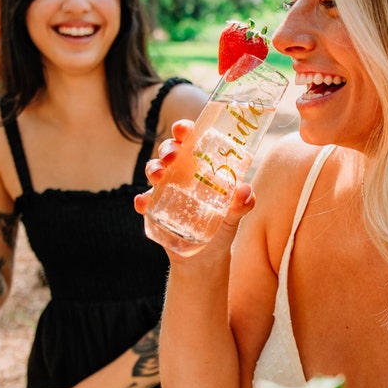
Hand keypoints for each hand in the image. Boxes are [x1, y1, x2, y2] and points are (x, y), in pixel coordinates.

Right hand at [133, 119, 255, 253]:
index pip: (191, 141)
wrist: (206, 257)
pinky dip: (142, 200)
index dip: (184, 130)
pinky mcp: (155, 210)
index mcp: (201, 166)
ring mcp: (166, 191)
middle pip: (169, 151)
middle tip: (173, 156)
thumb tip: (245, 191)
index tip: (184, 130)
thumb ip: (242, 204)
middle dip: (168, 148)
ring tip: (159, 176)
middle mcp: (181, 174)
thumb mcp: (234, 216)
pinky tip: (144, 203)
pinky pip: (144, 201)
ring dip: (153, 169)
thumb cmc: (222, 227)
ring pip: (154, 171)